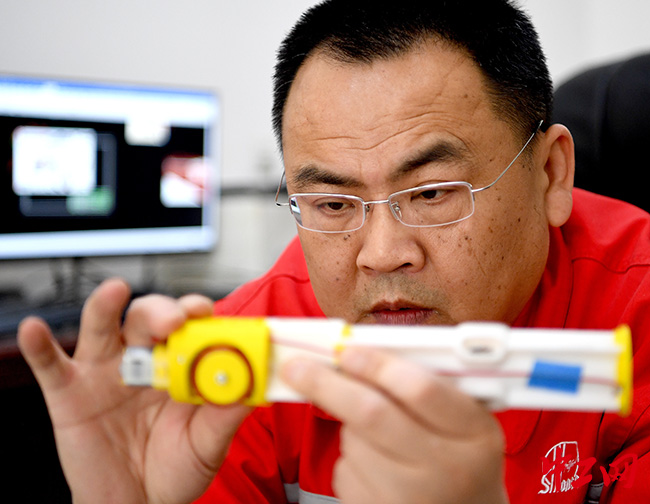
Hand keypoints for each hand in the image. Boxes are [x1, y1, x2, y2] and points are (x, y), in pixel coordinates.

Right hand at [18, 278, 249, 503]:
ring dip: (106, 306)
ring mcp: (104, 373)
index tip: (206, 312)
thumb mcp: (207, 445)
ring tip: (115, 292)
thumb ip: (224, 416)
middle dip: (160, 312)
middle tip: (173, 320)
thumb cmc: (175, 469)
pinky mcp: (69, 394)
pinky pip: (51, 366)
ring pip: (101, 328)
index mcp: (178, 365)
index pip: (188, 326)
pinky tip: (35, 330)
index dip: (196, 313)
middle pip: (146, 319)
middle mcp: (141, 360)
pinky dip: (40, 347)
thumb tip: (250, 388)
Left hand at [282, 347, 508, 503]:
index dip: (377, 364)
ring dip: (348, 424)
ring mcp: (412, 499)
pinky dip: (350, 456)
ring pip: (353, 440)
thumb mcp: (463, 417)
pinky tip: (375, 462)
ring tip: (374, 429)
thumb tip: (357, 348)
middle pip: (372, 414)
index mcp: (474, 433)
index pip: (420, 389)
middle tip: (297, 366)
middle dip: (327, 384)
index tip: (346, 350)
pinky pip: (345, 471)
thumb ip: (424, 381)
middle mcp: (446, 470)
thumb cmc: (460, 453)